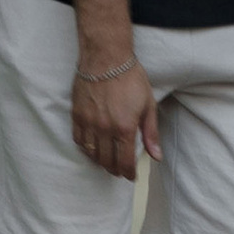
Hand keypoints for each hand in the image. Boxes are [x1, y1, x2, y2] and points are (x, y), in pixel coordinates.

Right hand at [70, 54, 160, 177]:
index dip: (128, 173)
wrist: (106, 57)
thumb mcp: (148, 105)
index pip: (124, 162)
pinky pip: (78, 140)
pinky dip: (85, 148)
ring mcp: (88, 122)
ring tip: (107, 160)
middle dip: (114, 169)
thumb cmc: (130, 78)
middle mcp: (104, 128)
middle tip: (119, 170)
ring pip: (91, 153)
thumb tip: (156, 156)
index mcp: (124, 127)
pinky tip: (92, 147)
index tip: (130, 176)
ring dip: (100, 161)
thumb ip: (150, 133)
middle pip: (106, 161)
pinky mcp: (77, 114)